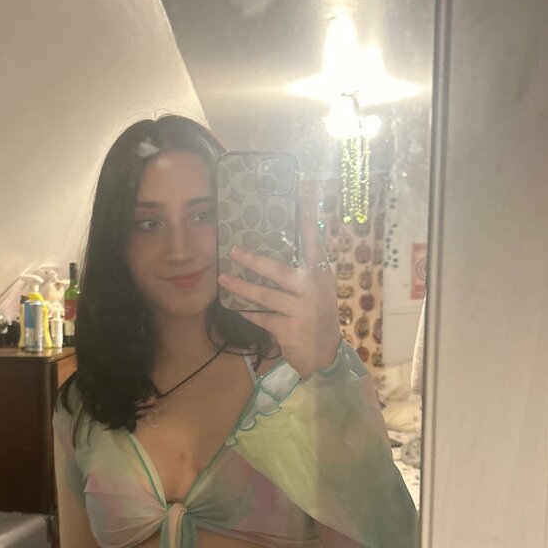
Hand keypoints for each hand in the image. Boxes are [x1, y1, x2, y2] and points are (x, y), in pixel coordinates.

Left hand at [217, 195, 340, 377]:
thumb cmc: (317, 317)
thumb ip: (306, 267)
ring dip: (241, 286)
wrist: (324, 356)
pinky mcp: (290, 329)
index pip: (313, 240)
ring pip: (265, 295)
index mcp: (321, 273)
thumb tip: (288, 238)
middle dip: (253, 260)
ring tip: (223, 278)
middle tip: (232, 249)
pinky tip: (236, 307)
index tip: (300, 192)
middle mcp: (314, 288)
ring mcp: (303, 309)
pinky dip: (248, 312)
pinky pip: (262, 317)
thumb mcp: (319, 289)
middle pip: (278, 270)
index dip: (306, 217)